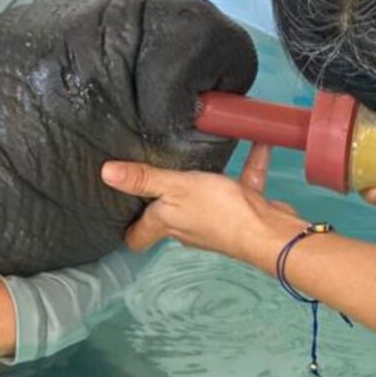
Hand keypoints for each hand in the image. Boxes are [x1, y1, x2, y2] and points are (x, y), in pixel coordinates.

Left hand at [101, 144, 307, 272]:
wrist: (269, 231)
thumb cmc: (218, 211)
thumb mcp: (176, 188)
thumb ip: (144, 179)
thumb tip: (106, 173)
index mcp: (166, 222)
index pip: (138, 236)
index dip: (127, 228)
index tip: (117, 213)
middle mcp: (188, 225)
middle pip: (167, 213)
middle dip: (161, 196)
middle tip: (153, 167)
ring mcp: (217, 219)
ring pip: (206, 194)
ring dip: (205, 176)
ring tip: (199, 149)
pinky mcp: (244, 209)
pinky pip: (244, 182)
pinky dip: (250, 164)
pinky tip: (257, 140)